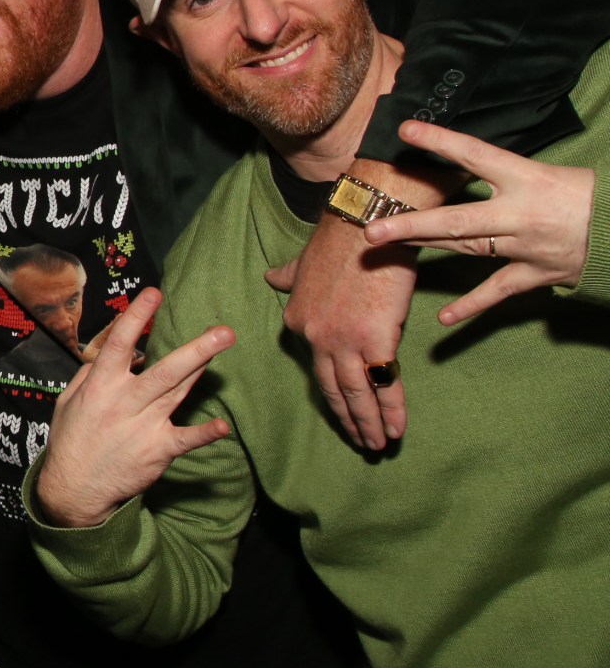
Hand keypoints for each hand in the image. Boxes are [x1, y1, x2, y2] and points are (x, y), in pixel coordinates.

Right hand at [34, 289, 233, 528]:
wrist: (74, 488)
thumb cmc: (71, 439)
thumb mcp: (68, 400)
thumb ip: (90, 374)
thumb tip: (111, 354)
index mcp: (100, 386)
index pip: (119, 345)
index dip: (136, 317)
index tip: (153, 293)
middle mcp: (124, 402)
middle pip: (163, 370)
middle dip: (194, 349)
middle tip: (222, 331)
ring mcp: (143, 427)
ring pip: (177, 392)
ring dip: (202, 369)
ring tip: (223, 345)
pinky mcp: (157, 451)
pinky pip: (185, 439)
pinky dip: (204, 433)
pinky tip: (223, 426)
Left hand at [270, 158, 451, 450]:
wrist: (367, 223)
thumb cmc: (342, 241)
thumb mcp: (303, 263)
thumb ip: (288, 277)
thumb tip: (271, 277)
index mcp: (297, 321)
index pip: (315, 366)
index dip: (330, 392)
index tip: (343, 410)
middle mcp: (315, 337)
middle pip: (332, 388)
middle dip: (348, 419)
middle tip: (361, 443)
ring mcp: (342, 341)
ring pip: (356, 393)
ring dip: (369, 423)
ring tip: (378, 445)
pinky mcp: (374, 339)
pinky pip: (383, 383)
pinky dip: (390, 409)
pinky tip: (397, 428)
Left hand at [363, 119, 595, 324]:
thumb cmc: (585, 193)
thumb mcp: (545, 170)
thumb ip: (501, 171)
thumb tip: (458, 160)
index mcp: (526, 177)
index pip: (476, 154)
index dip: (441, 141)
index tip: (406, 129)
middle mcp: (521, 214)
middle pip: (459, 219)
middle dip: (413, 223)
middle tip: (371, 228)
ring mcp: (527, 246)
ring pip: (466, 247)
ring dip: (425, 246)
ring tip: (381, 245)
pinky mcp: (537, 273)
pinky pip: (499, 291)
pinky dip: (472, 305)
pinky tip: (445, 318)